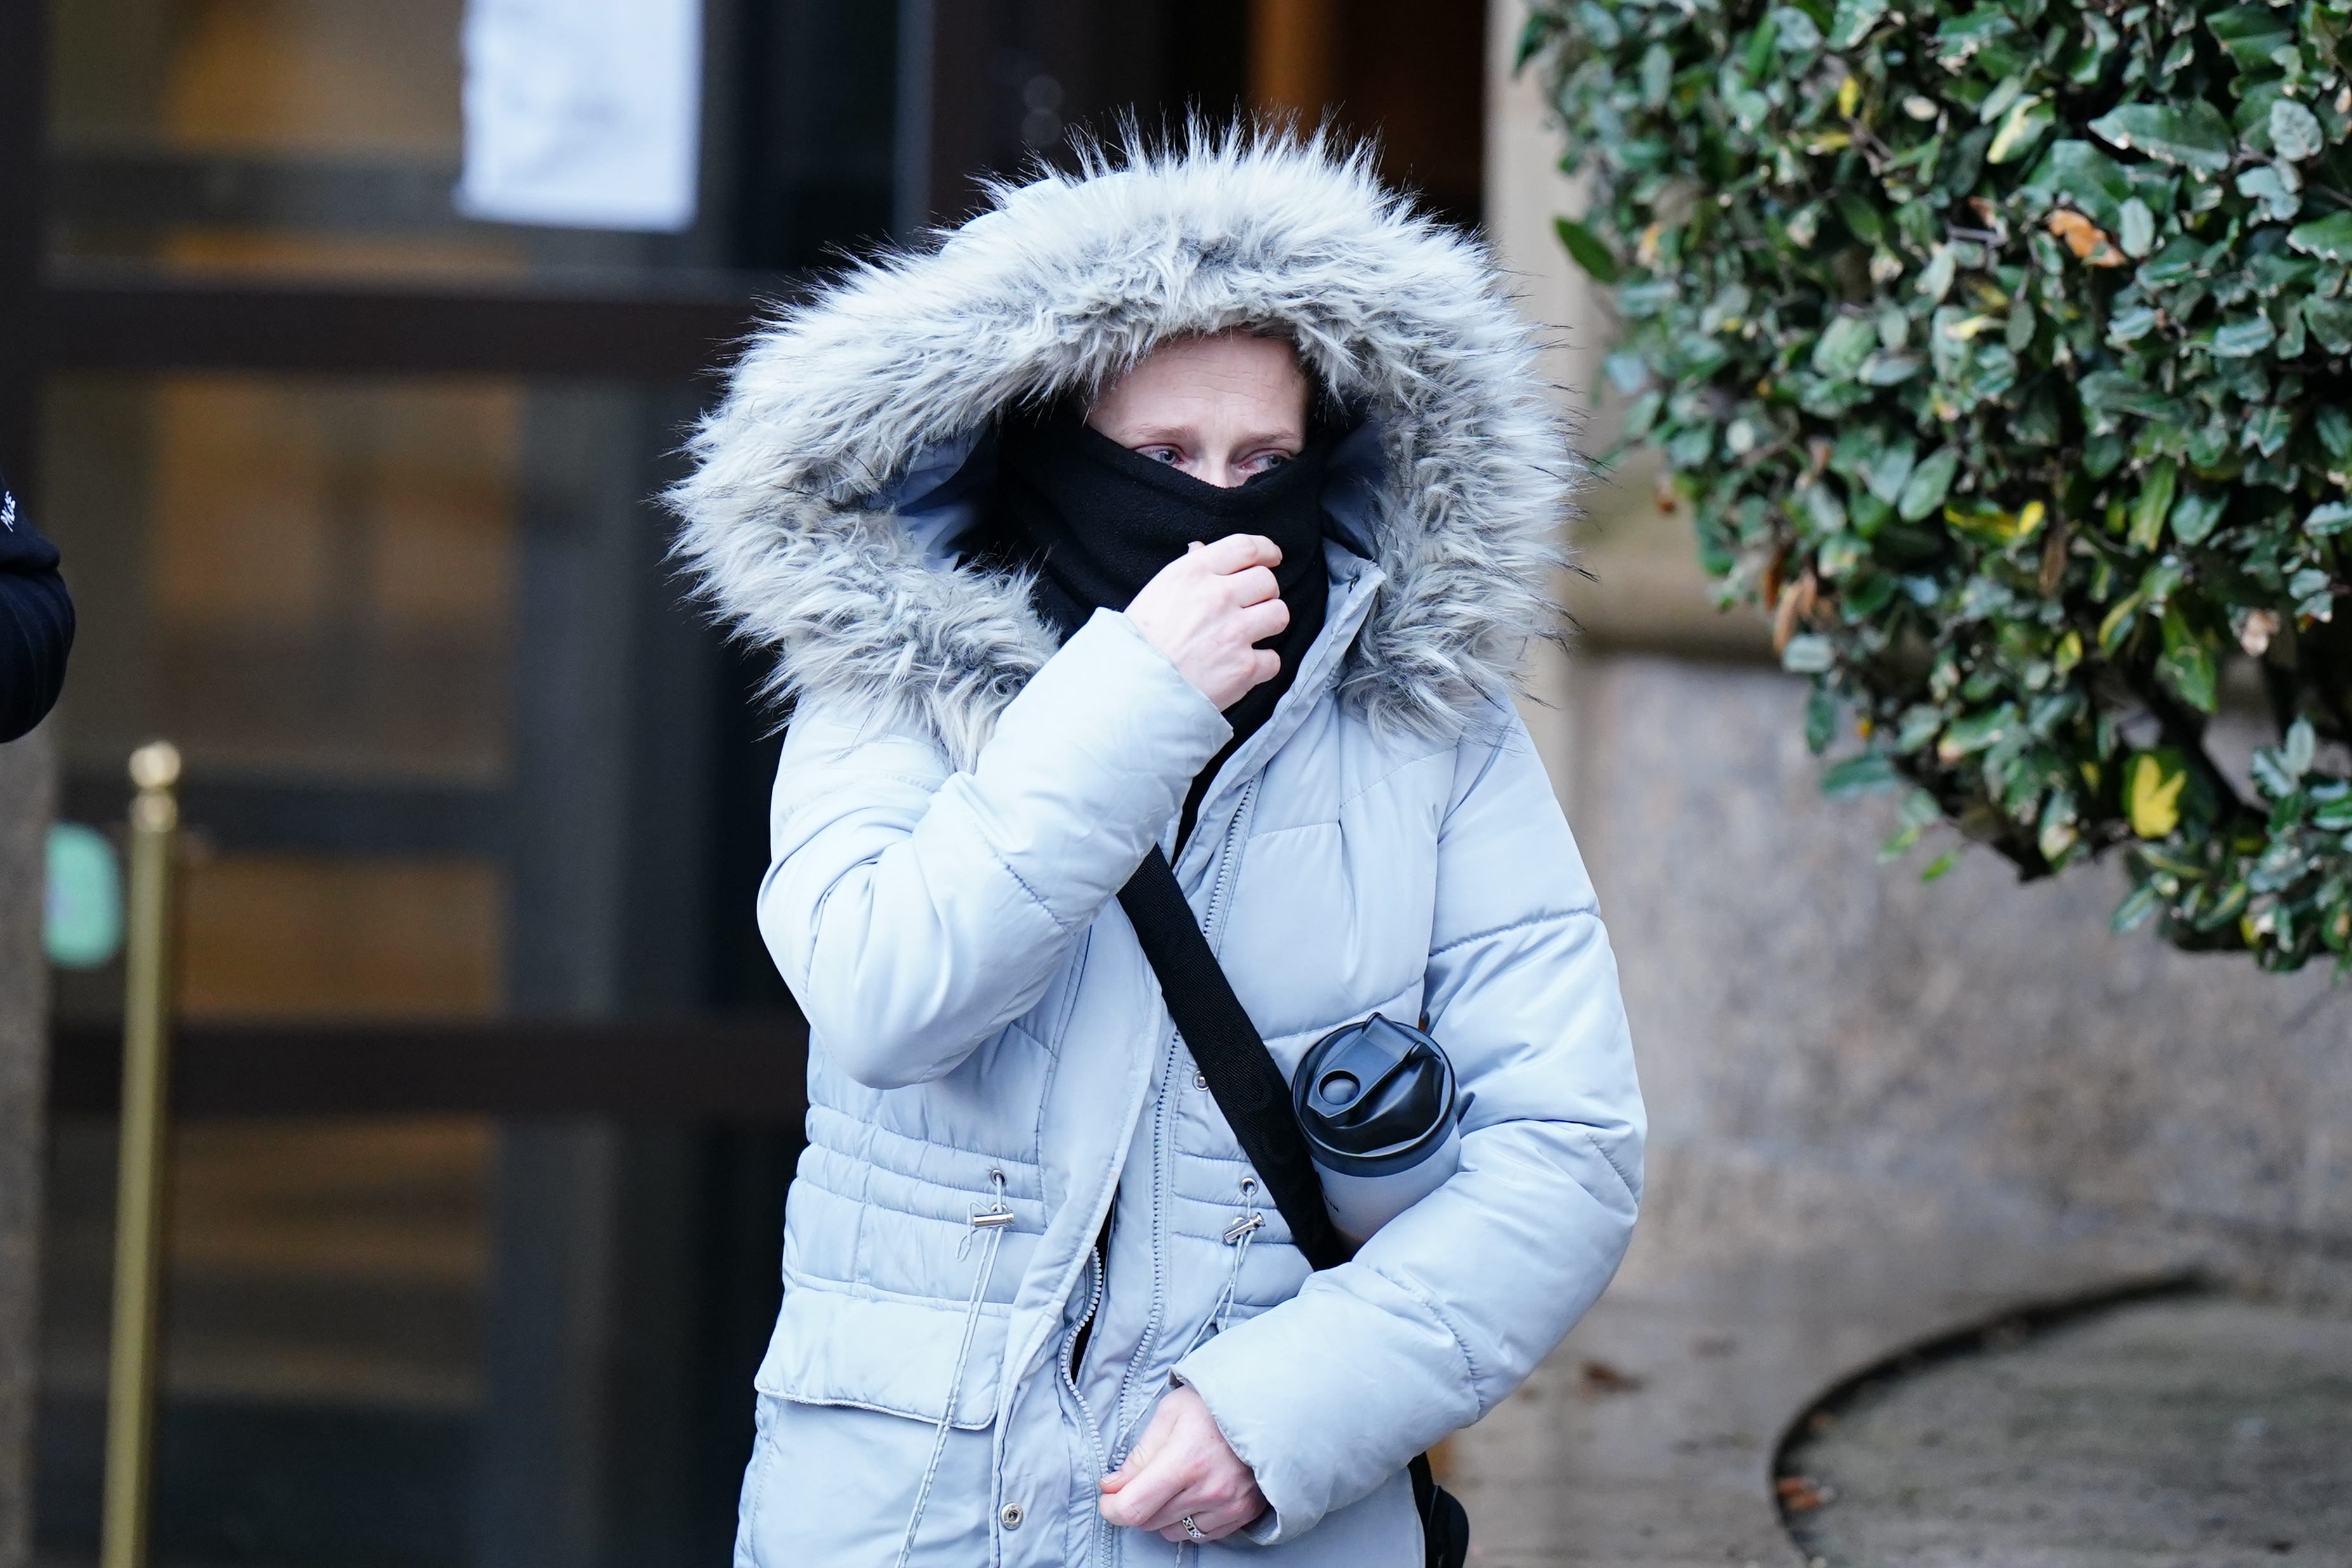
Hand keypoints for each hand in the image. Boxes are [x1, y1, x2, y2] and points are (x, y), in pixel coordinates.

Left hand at [1097, 1385, 1265, 1543]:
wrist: (1268, 1405)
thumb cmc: (1213, 1404)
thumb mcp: (1170, 1413)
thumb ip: (1140, 1454)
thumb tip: (1112, 1486)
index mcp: (1185, 1461)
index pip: (1133, 1507)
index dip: (1112, 1508)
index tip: (1109, 1497)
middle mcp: (1209, 1490)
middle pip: (1150, 1522)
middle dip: (1137, 1504)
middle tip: (1143, 1480)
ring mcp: (1229, 1505)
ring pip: (1174, 1532)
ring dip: (1164, 1515)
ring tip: (1176, 1483)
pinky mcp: (1244, 1513)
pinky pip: (1202, 1535)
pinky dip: (1190, 1520)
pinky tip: (1196, 1493)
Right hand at [1122, 535, 1287, 710]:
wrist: (1131, 689)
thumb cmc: (1139, 642)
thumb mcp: (1157, 592)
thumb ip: (1188, 570)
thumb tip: (1202, 549)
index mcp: (1193, 573)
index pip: (1245, 547)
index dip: (1266, 549)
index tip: (1272, 556)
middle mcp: (1217, 597)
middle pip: (1267, 581)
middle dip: (1264, 592)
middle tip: (1252, 605)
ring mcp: (1234, 633)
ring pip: (1279, 614)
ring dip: (1269, 623)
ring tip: (1250, 634)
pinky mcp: (1244, 667)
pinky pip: (1273, 659)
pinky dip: (1261, 665)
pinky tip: (1242, 667)